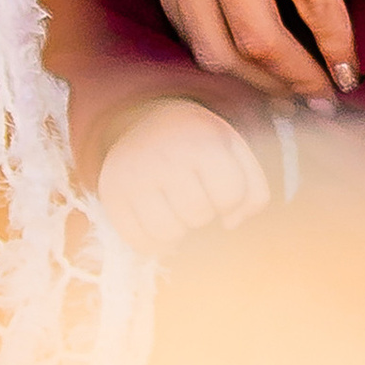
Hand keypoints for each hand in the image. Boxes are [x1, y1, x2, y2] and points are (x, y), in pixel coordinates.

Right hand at [97, 100, 274, 257]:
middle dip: (203, 212)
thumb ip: (253, 190)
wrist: (147, 122)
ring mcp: (133, 176)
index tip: (219, 187)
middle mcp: (164, 157)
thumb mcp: (234, 151)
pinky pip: (140, 243)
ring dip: (180, 230)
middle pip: (198, 215)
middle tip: (194, 194)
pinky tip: (158, 220)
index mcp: (201, 141)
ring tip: (177, 209)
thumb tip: (230, 224)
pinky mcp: (111, 195)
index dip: (230, 200)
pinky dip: (155, 242)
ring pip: (168, 234)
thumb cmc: (200, 144)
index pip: (230, 194)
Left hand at [130, 0, 364, 98]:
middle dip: (263, 89)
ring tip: (329, 90)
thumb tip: (234, 41)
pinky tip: (350, 59)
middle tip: (303, 105)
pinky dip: (333, 43)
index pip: (184, 32)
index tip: (267, 94)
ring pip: (258, 41)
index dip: (229, 76)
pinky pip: (309, 7)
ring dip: (300, 78)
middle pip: (217, 49)